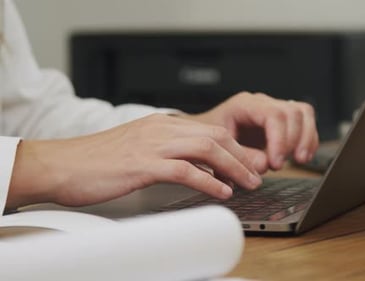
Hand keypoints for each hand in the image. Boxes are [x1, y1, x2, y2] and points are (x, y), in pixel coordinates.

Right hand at [7, 114, 262, 208]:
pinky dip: (209, 181)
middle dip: (242, 156)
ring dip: (233, 167)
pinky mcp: (142, 164)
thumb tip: (197, 170)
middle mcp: (160, 129)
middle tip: (257, 174)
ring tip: (248, 184)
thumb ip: (168, 156)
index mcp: (161, 125)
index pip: (209, 130)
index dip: (234, 147)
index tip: (249, 163)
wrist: (59, 165)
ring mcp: (152, 144)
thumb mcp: (138, 152)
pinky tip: (221, 191)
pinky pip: (185, 170)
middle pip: (215, 136)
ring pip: (207, 149)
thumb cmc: (96, 162)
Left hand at [182, 92, 318, 172]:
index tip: (275, 163)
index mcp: (245, 104)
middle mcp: (262, 102)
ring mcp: (274, 108)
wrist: (205, 134)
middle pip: (292, 112)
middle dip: (292, 142)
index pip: (273, 115)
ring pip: (303, 113)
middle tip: (279, 165)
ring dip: (305, 139)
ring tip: (298, 160)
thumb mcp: (219, 148)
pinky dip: (309, 139)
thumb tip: (264, 164)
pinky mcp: (282, 120)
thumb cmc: (209, 138)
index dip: (279, 140)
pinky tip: (302, 156)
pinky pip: (305, 121)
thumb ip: (240, 156)